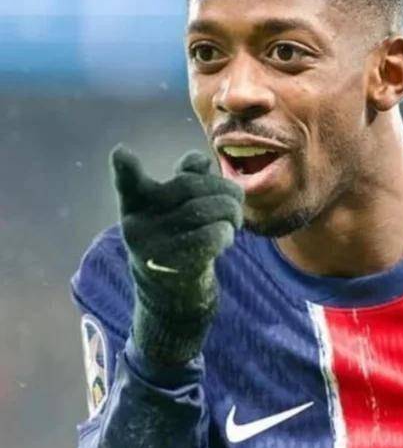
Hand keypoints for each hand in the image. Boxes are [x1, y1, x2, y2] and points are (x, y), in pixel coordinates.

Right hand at [111, 144, 243, 363]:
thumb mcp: (174, 210)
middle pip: (188, 187)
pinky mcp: (175, 267)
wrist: (172, 295)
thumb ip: (184, 179)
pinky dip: (226, 232)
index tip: (121, 152)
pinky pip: (210, 237)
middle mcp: (138, 225)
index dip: (125, 168)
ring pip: (203, 210)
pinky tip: (227, 237)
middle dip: (221, 187)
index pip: (128, 183)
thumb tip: (199, 160)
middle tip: (236, 198)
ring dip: (230, 210)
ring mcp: (154, 248)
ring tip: (235, 218)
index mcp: (136, 205)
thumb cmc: (178, 239)